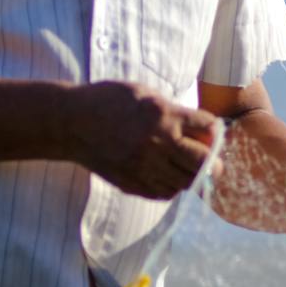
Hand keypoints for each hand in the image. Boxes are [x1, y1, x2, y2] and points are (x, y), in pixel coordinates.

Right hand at [67, 81, 218, 199]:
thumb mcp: (144, 93)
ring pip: (185, 182)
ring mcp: (145, 165)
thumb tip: (198, 126)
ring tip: (188, 170)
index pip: (207, 127)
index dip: (213, 129)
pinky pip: (164, 193)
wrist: (71, 123)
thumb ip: (171, 109)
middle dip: (212, 160)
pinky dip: (172, 187)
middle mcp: (158, 142)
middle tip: (213, 161)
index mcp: (163, 114)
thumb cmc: (107, 101)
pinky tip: (168, 177)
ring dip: (192, 176)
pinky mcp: (132, 182)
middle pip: (202, 161)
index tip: (211, 131)